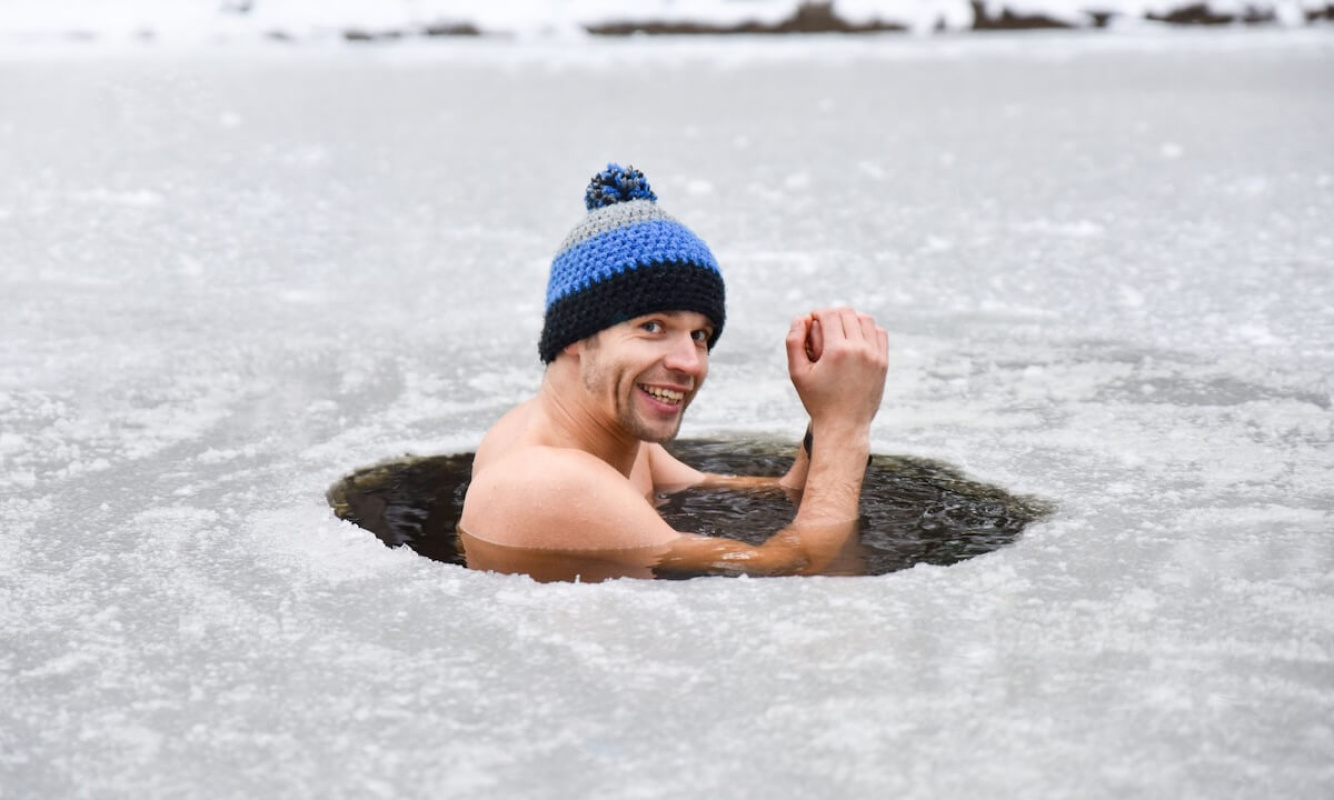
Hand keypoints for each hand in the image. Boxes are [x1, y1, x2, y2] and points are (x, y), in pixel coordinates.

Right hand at [785, 308, 887, 431]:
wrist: (844, 426)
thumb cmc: (817, 400)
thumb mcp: (797, 373)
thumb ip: (793, 342)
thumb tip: (801, 317)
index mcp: (837, 351)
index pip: (829, 314)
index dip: (817, 313)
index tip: (811, 322)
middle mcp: (859, 350)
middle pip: (847, 313)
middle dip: (832, 314)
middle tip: (822, 324)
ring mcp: (875, 356)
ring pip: (866, 319)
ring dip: (851, 319)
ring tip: (839, 329)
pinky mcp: (883, 363)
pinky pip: (879, 333)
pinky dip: (867, 329)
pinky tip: (855, 337)